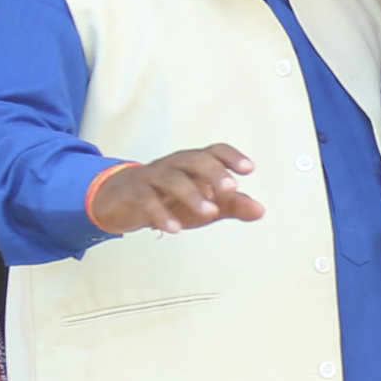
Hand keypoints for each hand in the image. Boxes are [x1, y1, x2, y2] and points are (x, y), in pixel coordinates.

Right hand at [89, 144, 263, 233]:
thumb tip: (261, 210)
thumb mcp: (204, 203)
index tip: (249, 170)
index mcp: (193, 163)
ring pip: (171, 178)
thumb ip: (232, 205)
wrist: (120, 201)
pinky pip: (146, 200)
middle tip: (231, 189)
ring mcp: (151, 177)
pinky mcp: (133, 193)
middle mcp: (174, 165)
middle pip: (194, 160)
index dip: (231, 157)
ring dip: (192, 195)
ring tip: (211, 213)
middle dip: (214, 172)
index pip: (214, 151)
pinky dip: (161, 214)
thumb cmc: (170, 199)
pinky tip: (174, 229)